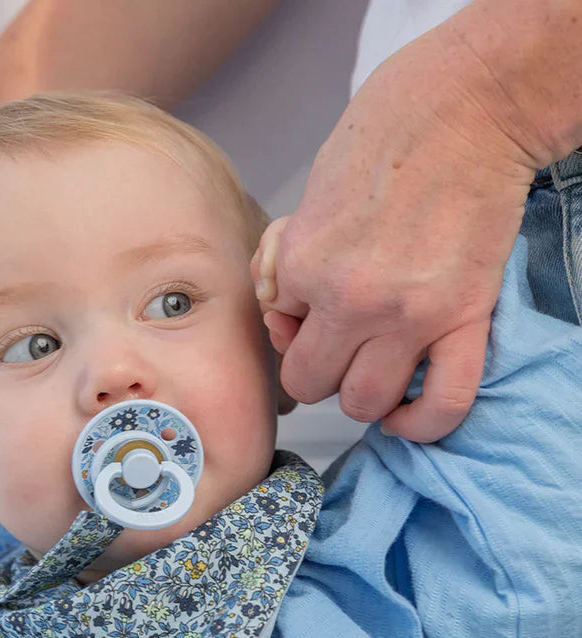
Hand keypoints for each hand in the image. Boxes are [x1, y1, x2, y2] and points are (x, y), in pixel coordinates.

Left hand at [253, 24, 539, 441]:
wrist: (466, 107)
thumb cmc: (382, 139)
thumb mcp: (306, 198)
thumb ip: (285, 261)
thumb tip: (282, 313)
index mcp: (302, 266)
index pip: (278, 333)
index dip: (292, 324)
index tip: (310, 308)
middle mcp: (349, 302)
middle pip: (312, 384)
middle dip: (318, 369)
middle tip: (336, 344)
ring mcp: (409, 318)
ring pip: (364, 404)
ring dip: (363, 394)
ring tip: (372, 369)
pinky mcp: (465, 320)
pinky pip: (443, 404)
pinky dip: (423, 423)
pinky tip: (407, 413)